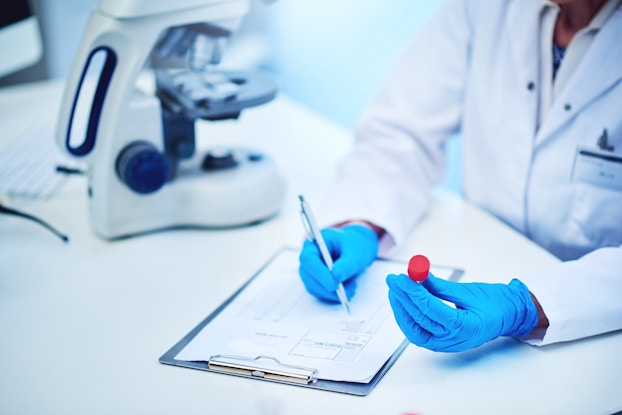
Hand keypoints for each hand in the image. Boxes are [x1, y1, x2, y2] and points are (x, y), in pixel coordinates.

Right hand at [299, 224, 378, 301]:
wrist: (356, 250)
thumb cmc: (353, 246)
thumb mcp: (355, 253)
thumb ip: (346, 264)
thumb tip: (336, 276)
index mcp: (314, 243)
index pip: (308, 259)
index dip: (319, 273)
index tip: (335, 283)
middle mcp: (308, 257)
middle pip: (308, 275)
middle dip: (326, 286)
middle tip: (346, 291)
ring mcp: (310, 271)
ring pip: (313, 287)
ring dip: (332, 293)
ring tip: (352, 288)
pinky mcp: (315, 282)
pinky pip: (320, 293)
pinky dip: (334, 295)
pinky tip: (347, 290)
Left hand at [386, 273, 538, 351]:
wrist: (507, 317)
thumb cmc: (493, 303)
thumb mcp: (468, 291)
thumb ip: (440, 286)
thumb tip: (418, 275)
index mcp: (466, 327)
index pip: (432, 310)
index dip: (414, 292)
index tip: (402, 278)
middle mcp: (454, 340)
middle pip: (420, 319)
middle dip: (403, 298)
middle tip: (394, 280)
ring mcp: (446, 344)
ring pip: (415, 330)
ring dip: (401, 309)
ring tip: (395, 289)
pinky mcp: (440, 343)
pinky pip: (418, 333)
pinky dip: (407, 319)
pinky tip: (401, 303)